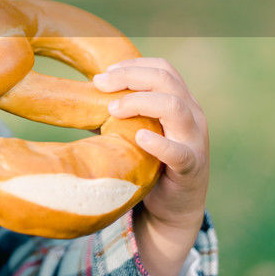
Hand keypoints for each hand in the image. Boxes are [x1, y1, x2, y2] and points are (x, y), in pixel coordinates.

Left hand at [93, 57, 208, 230]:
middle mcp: (193, 116)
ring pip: (175, 106)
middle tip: (99, 83)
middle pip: (166, 80)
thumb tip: (80, 101)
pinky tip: (139, 137)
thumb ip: (118, 116)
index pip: (163, 69)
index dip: (133, 65)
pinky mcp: (191, 168)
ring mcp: (194, 141)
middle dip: (129, 76)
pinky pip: (179, 152)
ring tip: (113, 110)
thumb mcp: (137, 134)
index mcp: (182, 103)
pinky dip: (159, 143)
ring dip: (139, 102)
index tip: (105, 72)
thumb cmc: (152, 165)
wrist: (176, 210)